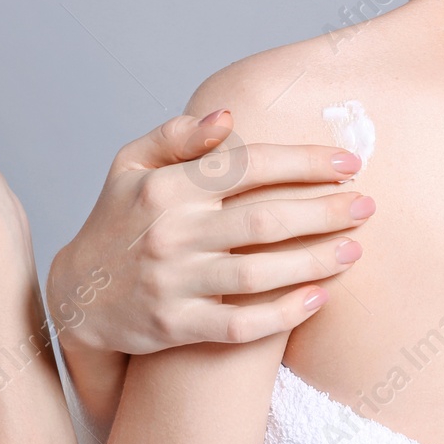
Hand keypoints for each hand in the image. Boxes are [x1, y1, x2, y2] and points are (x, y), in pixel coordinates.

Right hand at [46, 109, 375, 355]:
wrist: (76, 295)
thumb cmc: (119, 219)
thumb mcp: (131, 164)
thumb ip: (179, 135)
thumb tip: (228, 116)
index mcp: (167, 186)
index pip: (248, 165)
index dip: (304, 161)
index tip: (349, 162)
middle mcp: (171, 233)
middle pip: (264, 220)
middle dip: (324, 211)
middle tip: (367, 206)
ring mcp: (173, 283)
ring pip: (259, 273)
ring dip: (315, 261)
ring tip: (356, 249)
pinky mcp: (175, 327)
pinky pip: (239, 325)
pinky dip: (282, 314)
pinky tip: (319, 298)